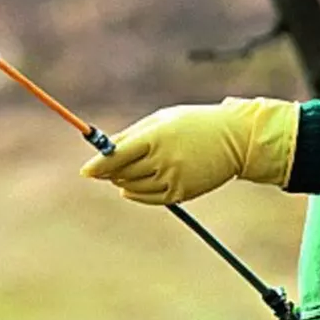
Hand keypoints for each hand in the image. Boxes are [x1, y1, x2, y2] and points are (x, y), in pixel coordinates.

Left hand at [79, 97, 298, 205]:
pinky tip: (132, 189)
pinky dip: (136, 195)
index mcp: (156, 137)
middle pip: (122, 173)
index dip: (98, 165)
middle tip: (105, 168)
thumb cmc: (193, 124)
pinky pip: (150, 199)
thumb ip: (132, 135)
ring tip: (123, 174)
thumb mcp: (162, 120)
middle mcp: (163, 159)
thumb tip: (104, 150)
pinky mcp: (182, 192)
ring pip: (133, 187)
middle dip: (110, 172)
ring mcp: (173, 177)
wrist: (234, 139)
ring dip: (123, 182)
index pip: (117, 156)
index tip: (85, 172)